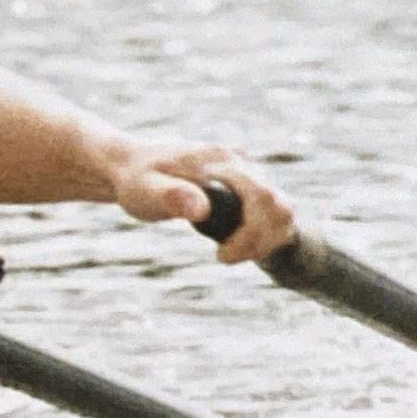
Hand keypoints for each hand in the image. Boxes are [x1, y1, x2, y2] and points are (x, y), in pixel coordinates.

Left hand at [116, 143, 292, 263]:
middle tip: (223, 257)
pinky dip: (262, 236)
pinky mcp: (251, 185)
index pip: (262, 198)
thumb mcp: (144, 191)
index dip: (251, 233)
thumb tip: (200, 208)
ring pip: (282, 212)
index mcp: (223, 160)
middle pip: (278, 207)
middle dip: (258, 241)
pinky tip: (234, 246)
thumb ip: (170, 196)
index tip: (222, 257)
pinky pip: (274, 214)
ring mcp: (250, 172)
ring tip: (228, 253)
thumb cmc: (137, 181)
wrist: (134, 166)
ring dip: (264, 240)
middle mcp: (243, 162)